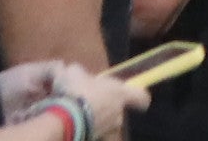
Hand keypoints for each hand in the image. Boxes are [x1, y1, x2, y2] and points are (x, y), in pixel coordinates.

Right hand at [0, 59, 135, 134]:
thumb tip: (77, 72)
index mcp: (120, 94)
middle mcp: (118, 114)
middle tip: (91, 101)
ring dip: (97, 119)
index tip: (138, 99)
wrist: (66, 119)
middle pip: (119, 110)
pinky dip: (88, 129)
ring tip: (79, 114)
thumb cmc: (77, 91)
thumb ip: (80, 72)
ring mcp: (108, 129)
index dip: (140, 97)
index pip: (142, 97)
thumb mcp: (74, 72)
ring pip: (107, 123)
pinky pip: (95, 133)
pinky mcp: (96, 138)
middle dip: (107, 106)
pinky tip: (75, 123)